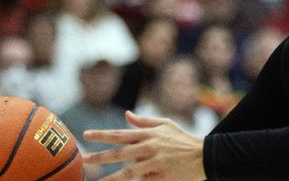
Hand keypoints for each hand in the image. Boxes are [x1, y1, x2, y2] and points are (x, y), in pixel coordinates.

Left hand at [83, 111, 205, 180]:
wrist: (204, 156)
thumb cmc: (182, 140)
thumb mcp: (165, 125)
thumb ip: (144, 121)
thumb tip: (126, 115)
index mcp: (149, 134)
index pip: (121, 134)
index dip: (102, 135)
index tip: (86, 135)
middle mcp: (150, 148)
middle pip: (120, 153)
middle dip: (100, 156)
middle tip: (84, 159)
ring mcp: (155, 164)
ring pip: (127, 172)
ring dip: (109, 178)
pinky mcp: (161, 178)